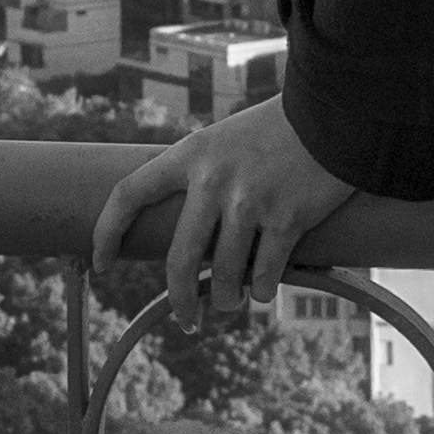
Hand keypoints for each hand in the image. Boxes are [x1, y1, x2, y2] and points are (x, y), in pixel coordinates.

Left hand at [114, 90, 360, 322]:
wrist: (333, 112)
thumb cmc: (277, 128)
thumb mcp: (224, 140)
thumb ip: (201, 177)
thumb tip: (187, 232)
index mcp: (189, 154)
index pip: (129, 194)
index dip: (106, 232)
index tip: (100, 262)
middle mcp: (213, 180)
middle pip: (179, 260)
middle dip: (180, 300)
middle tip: (187, 321)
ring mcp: (250, 201)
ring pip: (226, 275)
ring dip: (227, 300)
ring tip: (231, 302)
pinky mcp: (288, 219)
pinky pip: (265, 275)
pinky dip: (261, 291)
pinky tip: (261, 291)